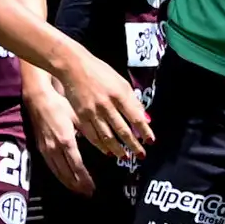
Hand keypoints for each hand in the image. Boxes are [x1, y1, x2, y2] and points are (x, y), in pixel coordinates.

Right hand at [24, 75, 94, 194]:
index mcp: (66, 141)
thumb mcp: (78, 117)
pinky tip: (65, 180)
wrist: (38, 99)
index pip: (77, 166)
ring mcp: (46, 150)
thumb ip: (89, 132)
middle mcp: (55, 149)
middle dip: (78, 186)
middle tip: (88, 194)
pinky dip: (59, 177)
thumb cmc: (60, 104)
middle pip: (67, 174)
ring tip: (79, 191)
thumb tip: (103, 145)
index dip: (85, 179)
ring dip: (69, 184)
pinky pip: (51, 168)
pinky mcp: (41, 149)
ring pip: (58, 173)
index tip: (93, 187)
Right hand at [57, 45, 153, 160]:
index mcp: (119, 94)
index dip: (144, 131)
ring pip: (107, 136)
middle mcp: (107, 105)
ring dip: (118, 149)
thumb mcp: (121, 81)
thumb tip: (144, 117)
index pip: (136, 117)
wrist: (74, 66)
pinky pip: (92, 136)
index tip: (151, 141)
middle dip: (133, 145)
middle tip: (141, 155)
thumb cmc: (100, 72)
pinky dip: (101, 145)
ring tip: (125, 157)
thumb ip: (132, 99)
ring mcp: (93, 112)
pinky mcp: (81, 116)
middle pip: (123, 130)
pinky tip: (107, 151)